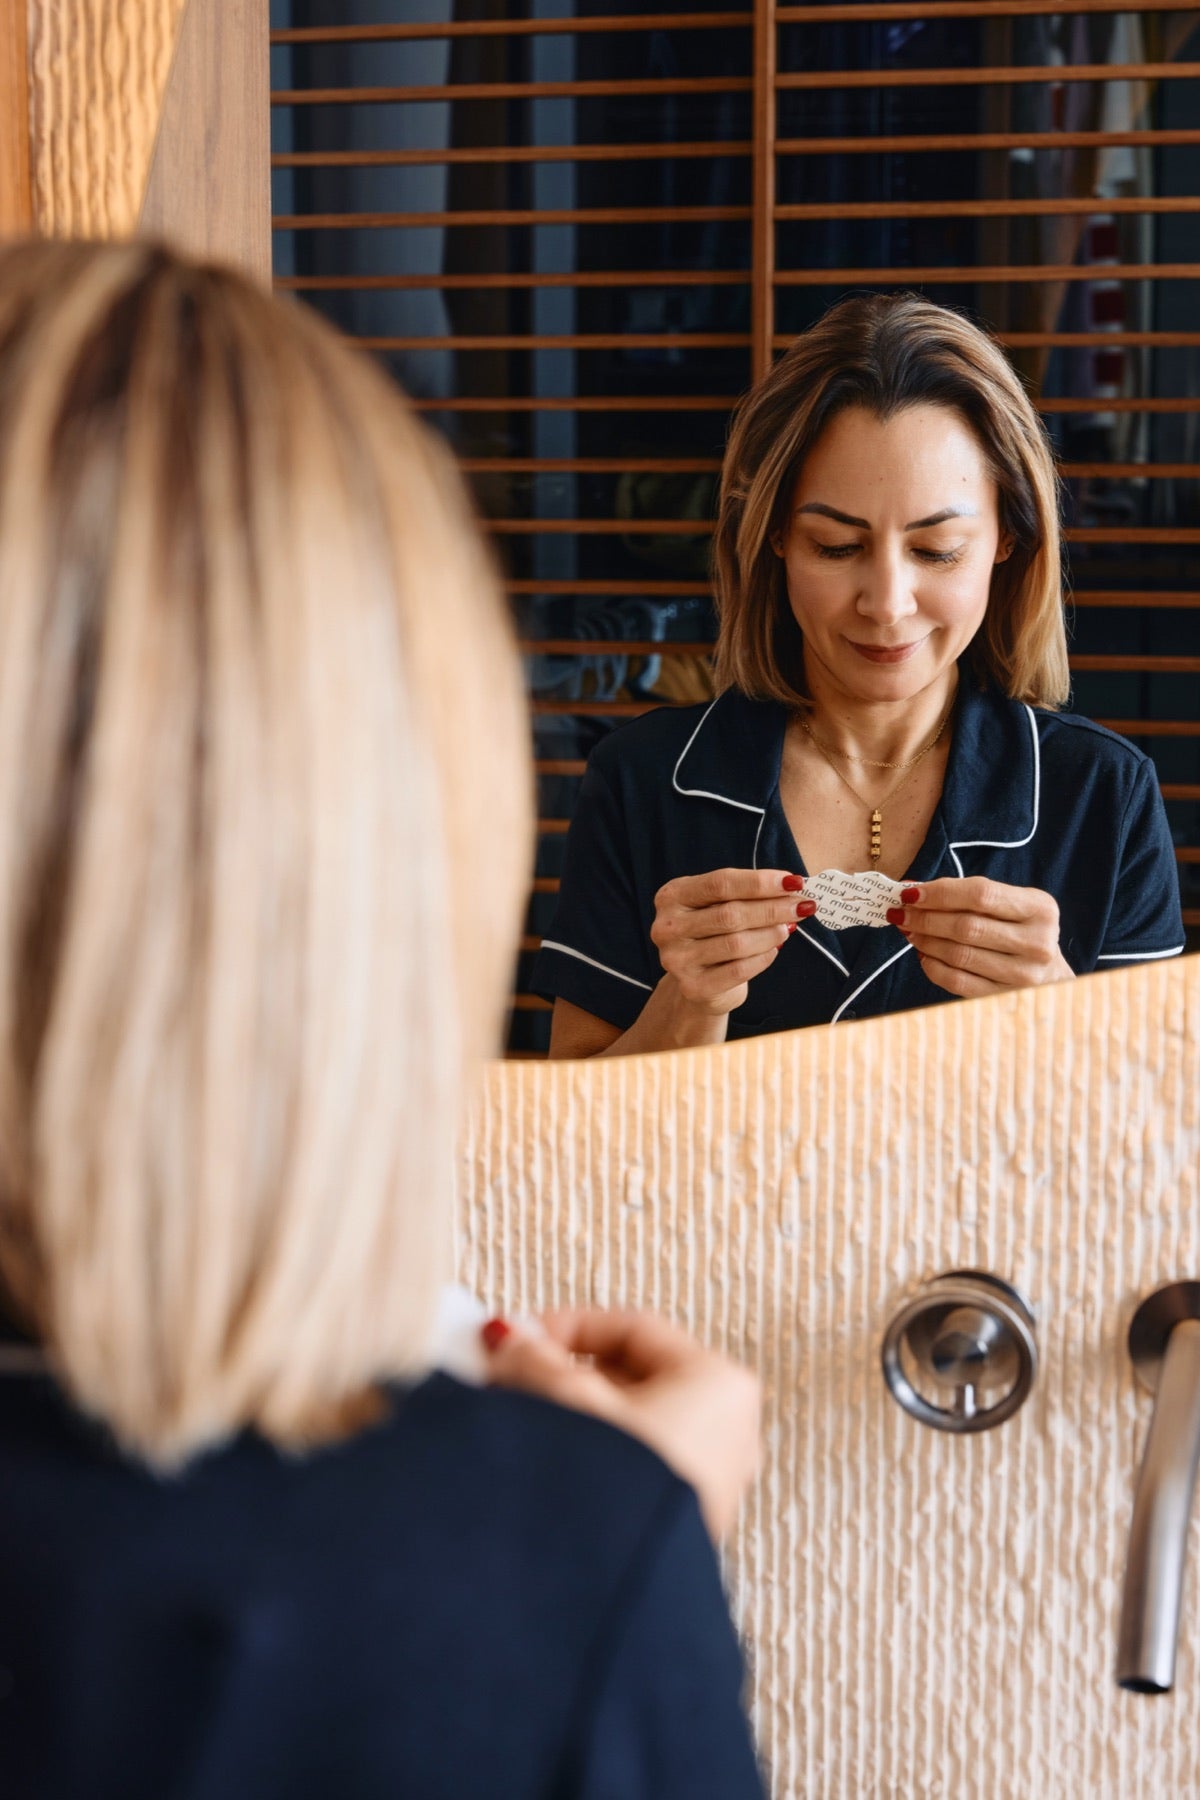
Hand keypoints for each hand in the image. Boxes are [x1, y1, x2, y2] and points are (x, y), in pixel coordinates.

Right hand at [482, 1308, 760, 1539]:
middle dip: (565, 1373)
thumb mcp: (564, 1401)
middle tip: (510, 1376)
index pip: (634, 1329)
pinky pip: (632, 1466)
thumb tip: (510, 1342)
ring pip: (630, 1424)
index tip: (518, 1337)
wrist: (615, 1595)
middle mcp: (728, 1433)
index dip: (567, 1327)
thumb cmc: (613, 1494)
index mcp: (719, 1385)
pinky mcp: (680, 1526)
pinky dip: (591, 1455)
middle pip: (633, 1377)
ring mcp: (710, 1483)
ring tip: (519, 1420)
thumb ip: (533, 1358)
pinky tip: (546, 1463)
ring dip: (572, 1416)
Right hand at [650, 867, 814, 1015]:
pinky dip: (763, 958)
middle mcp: (667, 926)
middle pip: (730, 914)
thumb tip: (792, 887)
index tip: (793, 881)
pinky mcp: (693, 987)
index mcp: (672, 896)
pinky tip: (774, 949)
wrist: (698, 980)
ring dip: (771, 934)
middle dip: (772, 909)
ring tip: (788, 928)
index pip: (721, 883)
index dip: (760, 882)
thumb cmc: (714, 933)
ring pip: (736, 943)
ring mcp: (677, 959)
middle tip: (801, 906)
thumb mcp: (720, 904)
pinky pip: (738, 970)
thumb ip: (747, 894)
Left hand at [888, 876, 1074, 997]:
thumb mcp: (1008, 904)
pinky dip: (932, 966)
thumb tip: (912, 890)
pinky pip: (957, 981)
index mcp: (1040, 908)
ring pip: (959, 955)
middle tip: (901, 913)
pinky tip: (923, 954)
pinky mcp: (1004, 997)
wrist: (1049, 975)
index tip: (910, 892)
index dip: (940, 892)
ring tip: (909, 930)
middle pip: (967, 927)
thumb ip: (967, 894)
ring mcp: (1023, 975)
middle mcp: (1037, 942)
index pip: (981, 894)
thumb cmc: (1018, 929)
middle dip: (925, 918)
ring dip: (925, 940)